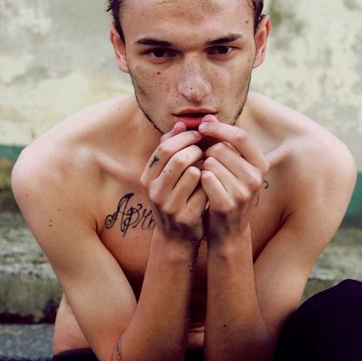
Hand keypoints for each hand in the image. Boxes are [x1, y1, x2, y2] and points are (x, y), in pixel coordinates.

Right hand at [140, 122, 207, 241]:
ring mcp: (170, 206)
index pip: (164, 148)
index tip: (198, 135)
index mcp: (148, 178)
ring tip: (210, 163)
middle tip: (206, 148)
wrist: (177, 237)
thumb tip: (180, 123)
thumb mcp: (165, 175)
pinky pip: (204, 190)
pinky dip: (211, 182)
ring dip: (205, 164)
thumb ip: (170, 149)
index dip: (184, 138)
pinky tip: (213, 180)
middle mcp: (155, 192)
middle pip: (178, 158)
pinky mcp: (187, 217)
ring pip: (193, 173)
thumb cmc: (174, 198)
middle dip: (196, 149)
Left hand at [198, 117, 269, 241]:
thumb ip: (223, 141)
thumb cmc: (228, 192)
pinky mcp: (226, 204)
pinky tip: (200, 186)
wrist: (228, 231)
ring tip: (204, 177)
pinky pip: (205, 179)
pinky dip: (198, 179)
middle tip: (203, 161)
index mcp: (261, 164)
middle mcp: (255, 178)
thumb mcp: (234, 167)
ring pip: (210, 163)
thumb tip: (207, 116)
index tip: (202, 128)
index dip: (219, 128)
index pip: (240, 135)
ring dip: (201, 167)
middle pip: (221, 149)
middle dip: (206, 152)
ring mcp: (242, 192)